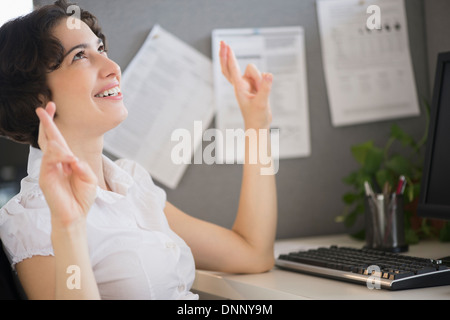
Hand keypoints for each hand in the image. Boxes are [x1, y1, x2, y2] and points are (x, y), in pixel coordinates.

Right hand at [36, 102, 96, 229]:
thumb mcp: (88, 178)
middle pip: (47, 138)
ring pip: (50, 149)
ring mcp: (48, 169)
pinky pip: (50, 161)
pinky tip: (69, 161)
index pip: (58, 138)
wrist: (76, 214)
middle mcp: (55, 162)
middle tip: (43, 107)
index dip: (53, 124)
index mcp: (66, 160)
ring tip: (71, 158)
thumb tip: (72, 159)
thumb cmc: (82, 197)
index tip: (51, 106)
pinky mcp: (45, 178)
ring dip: (61, 149)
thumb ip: (82, 166)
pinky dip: (60, 158)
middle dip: (46, 122)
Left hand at [219, 41, 272, 129]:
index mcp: (239, 88)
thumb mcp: (262, 103)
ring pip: (254, 71)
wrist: (258, 127)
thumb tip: (268, 75)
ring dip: (260, 78)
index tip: (225, 45)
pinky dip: (263, 79)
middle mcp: (241, 85)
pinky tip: (265, 88)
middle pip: (230, 67)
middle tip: (224, 42)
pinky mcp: (253, 87)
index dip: (229, 56)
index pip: (232, 69)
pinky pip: (259, 76)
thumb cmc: (257, 118)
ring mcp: (247, 85)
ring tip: (262, 93)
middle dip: (227, 55)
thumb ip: (265, 88)